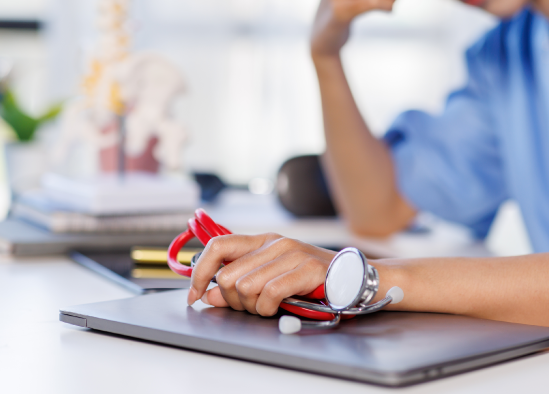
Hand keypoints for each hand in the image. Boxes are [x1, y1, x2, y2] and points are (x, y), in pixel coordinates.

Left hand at [186, 233, 336, 315]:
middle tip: (248, 307)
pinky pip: (269, 294)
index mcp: (263, 240)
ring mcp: (291, 254)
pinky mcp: (306, 269)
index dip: (200, 272)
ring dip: (251, 306)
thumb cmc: (312, 280)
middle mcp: (275, 243)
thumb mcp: (272, 277)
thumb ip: (239, 283)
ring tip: (266, 307)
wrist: (353, 279)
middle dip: (232, 300)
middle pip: (227, 275)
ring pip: (244, 286)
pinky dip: (267, 308)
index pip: (217, 246)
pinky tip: (276, 308)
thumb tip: (208, 294)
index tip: (195, 293)